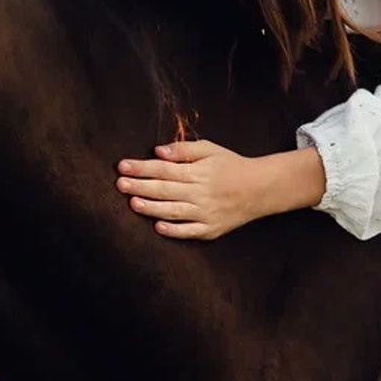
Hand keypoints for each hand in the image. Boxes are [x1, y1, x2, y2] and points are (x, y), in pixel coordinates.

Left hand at [115, 140, 325, 240]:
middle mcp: (201, 193)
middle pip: (165, 189)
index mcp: (199, 172)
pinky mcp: (211, 229)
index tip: (122, 166)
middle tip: (120, 184)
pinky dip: (174, 230)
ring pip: (173, 211)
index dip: (142, 167)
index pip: (164, 168)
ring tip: (132, 203)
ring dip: (151, 207)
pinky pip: (189, 231)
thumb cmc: (231, 166)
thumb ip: (184, 148)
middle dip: (140, 186)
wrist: (260, 189)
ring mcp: (206, 213)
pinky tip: (158, 227)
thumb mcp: (210, 149)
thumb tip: (158, 152)